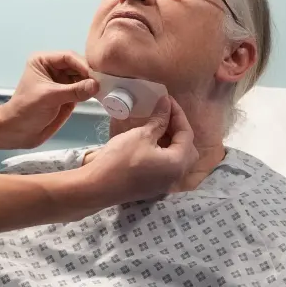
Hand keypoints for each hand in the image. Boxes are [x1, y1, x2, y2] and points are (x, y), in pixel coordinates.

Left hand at [0, 53, 99, 148]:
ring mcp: (62, 82)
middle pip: (78, 66)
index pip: (68, 57)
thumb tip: (96, 85)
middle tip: (106, 83)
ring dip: (93, 83)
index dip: (82, 65)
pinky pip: (83, 90)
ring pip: (83, 78)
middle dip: (90, 74)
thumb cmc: (27, 110)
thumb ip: (74, 91)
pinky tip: (102, 96)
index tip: (95, 76)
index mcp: (44, 61)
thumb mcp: (50, 97)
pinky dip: (92, 93)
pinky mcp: (69, 95)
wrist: (19, 132)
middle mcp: (54, 69)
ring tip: (107, 89)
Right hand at [80, 96, 198, 206]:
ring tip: (158, 126)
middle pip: (187, 149)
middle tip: (166, 115)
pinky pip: (165, 166)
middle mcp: (176, 176)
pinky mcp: (152, 186)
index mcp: (178, 163)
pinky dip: (163, 152)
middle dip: (179, 130)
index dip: (178, 114)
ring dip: (171, 141)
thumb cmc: (121, 159)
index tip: (167, 100)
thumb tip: (166, 103)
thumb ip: (159, 120)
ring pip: (176, 158)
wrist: (98, 186)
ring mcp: (164, 184)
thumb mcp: (141, 135)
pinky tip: (151, 142)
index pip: (187, 134)